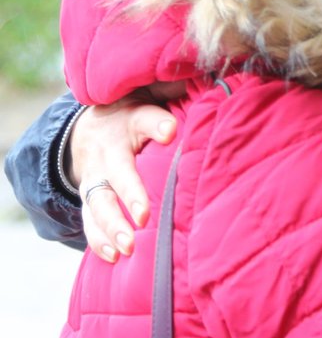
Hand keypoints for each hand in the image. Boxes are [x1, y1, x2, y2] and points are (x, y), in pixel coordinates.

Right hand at [70, 82, 183, 261]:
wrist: (89, 127)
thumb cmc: (138, 110)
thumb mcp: (153, 94)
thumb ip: (179, 92)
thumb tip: (217, 81)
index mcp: (131, 120)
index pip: (144, 119)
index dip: (157, 124)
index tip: (171, 131)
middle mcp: (110, 151)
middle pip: (118, 173)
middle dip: (130, 195)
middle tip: (144, 216)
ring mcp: (96, 176)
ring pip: (98, 203)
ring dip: (112, 226)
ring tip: (129, 246)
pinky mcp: (89, 197)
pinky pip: (88, 220)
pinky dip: (98, 240)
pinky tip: (112, 256)